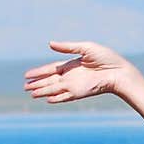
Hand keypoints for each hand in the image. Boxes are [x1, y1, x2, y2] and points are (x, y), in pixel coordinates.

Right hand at [23, 41, 139, 103]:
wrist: (118, 71)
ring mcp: (74, 85)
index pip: (51, 69)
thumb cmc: (105, 58)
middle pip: (50, 81)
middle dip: (37, 84)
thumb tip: (50, 44)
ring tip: (31, 94)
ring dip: (42, 92)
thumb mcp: (84, 47)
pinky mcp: (80, 92)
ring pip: (54, 89)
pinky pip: (65, 96)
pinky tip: (46, 100)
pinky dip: (56, 98)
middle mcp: (71, 77)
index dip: (39, 72)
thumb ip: (67, 47)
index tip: (28, 75)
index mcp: (71, 66)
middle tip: (25, 87)